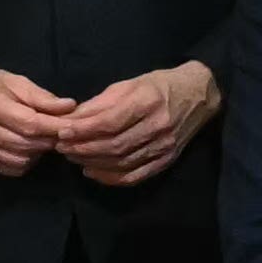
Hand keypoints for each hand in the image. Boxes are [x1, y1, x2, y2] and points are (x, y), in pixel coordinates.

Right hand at [0, 58, 77, 169]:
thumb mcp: (14, 81)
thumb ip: (42, 97)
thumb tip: (71, 108)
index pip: (31, 124)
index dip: (56, 128)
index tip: (74, 126)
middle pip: (28, 144)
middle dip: (50, 140)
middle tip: (60, 132)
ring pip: (21, 160)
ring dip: (38, 152)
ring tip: (41, 138)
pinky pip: (10, 168)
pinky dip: (25, 161)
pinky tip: (26, 147)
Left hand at [50, 62, 221, 186]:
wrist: (199, 95)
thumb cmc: (159, 86)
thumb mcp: (128, 85)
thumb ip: (101, 103)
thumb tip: (72, 120)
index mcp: (147, 102)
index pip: (109, 122)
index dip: (82, 130)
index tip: (62, 133)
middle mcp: (158, 126)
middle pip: (114, 145)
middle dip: (83, 149)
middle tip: (62, 148)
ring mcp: (165, 146)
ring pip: (122, 162)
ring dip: (93, 163)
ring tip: (73, 158)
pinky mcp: (168, 159)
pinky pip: (136, 175)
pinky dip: (111, 177)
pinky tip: (93, 172)